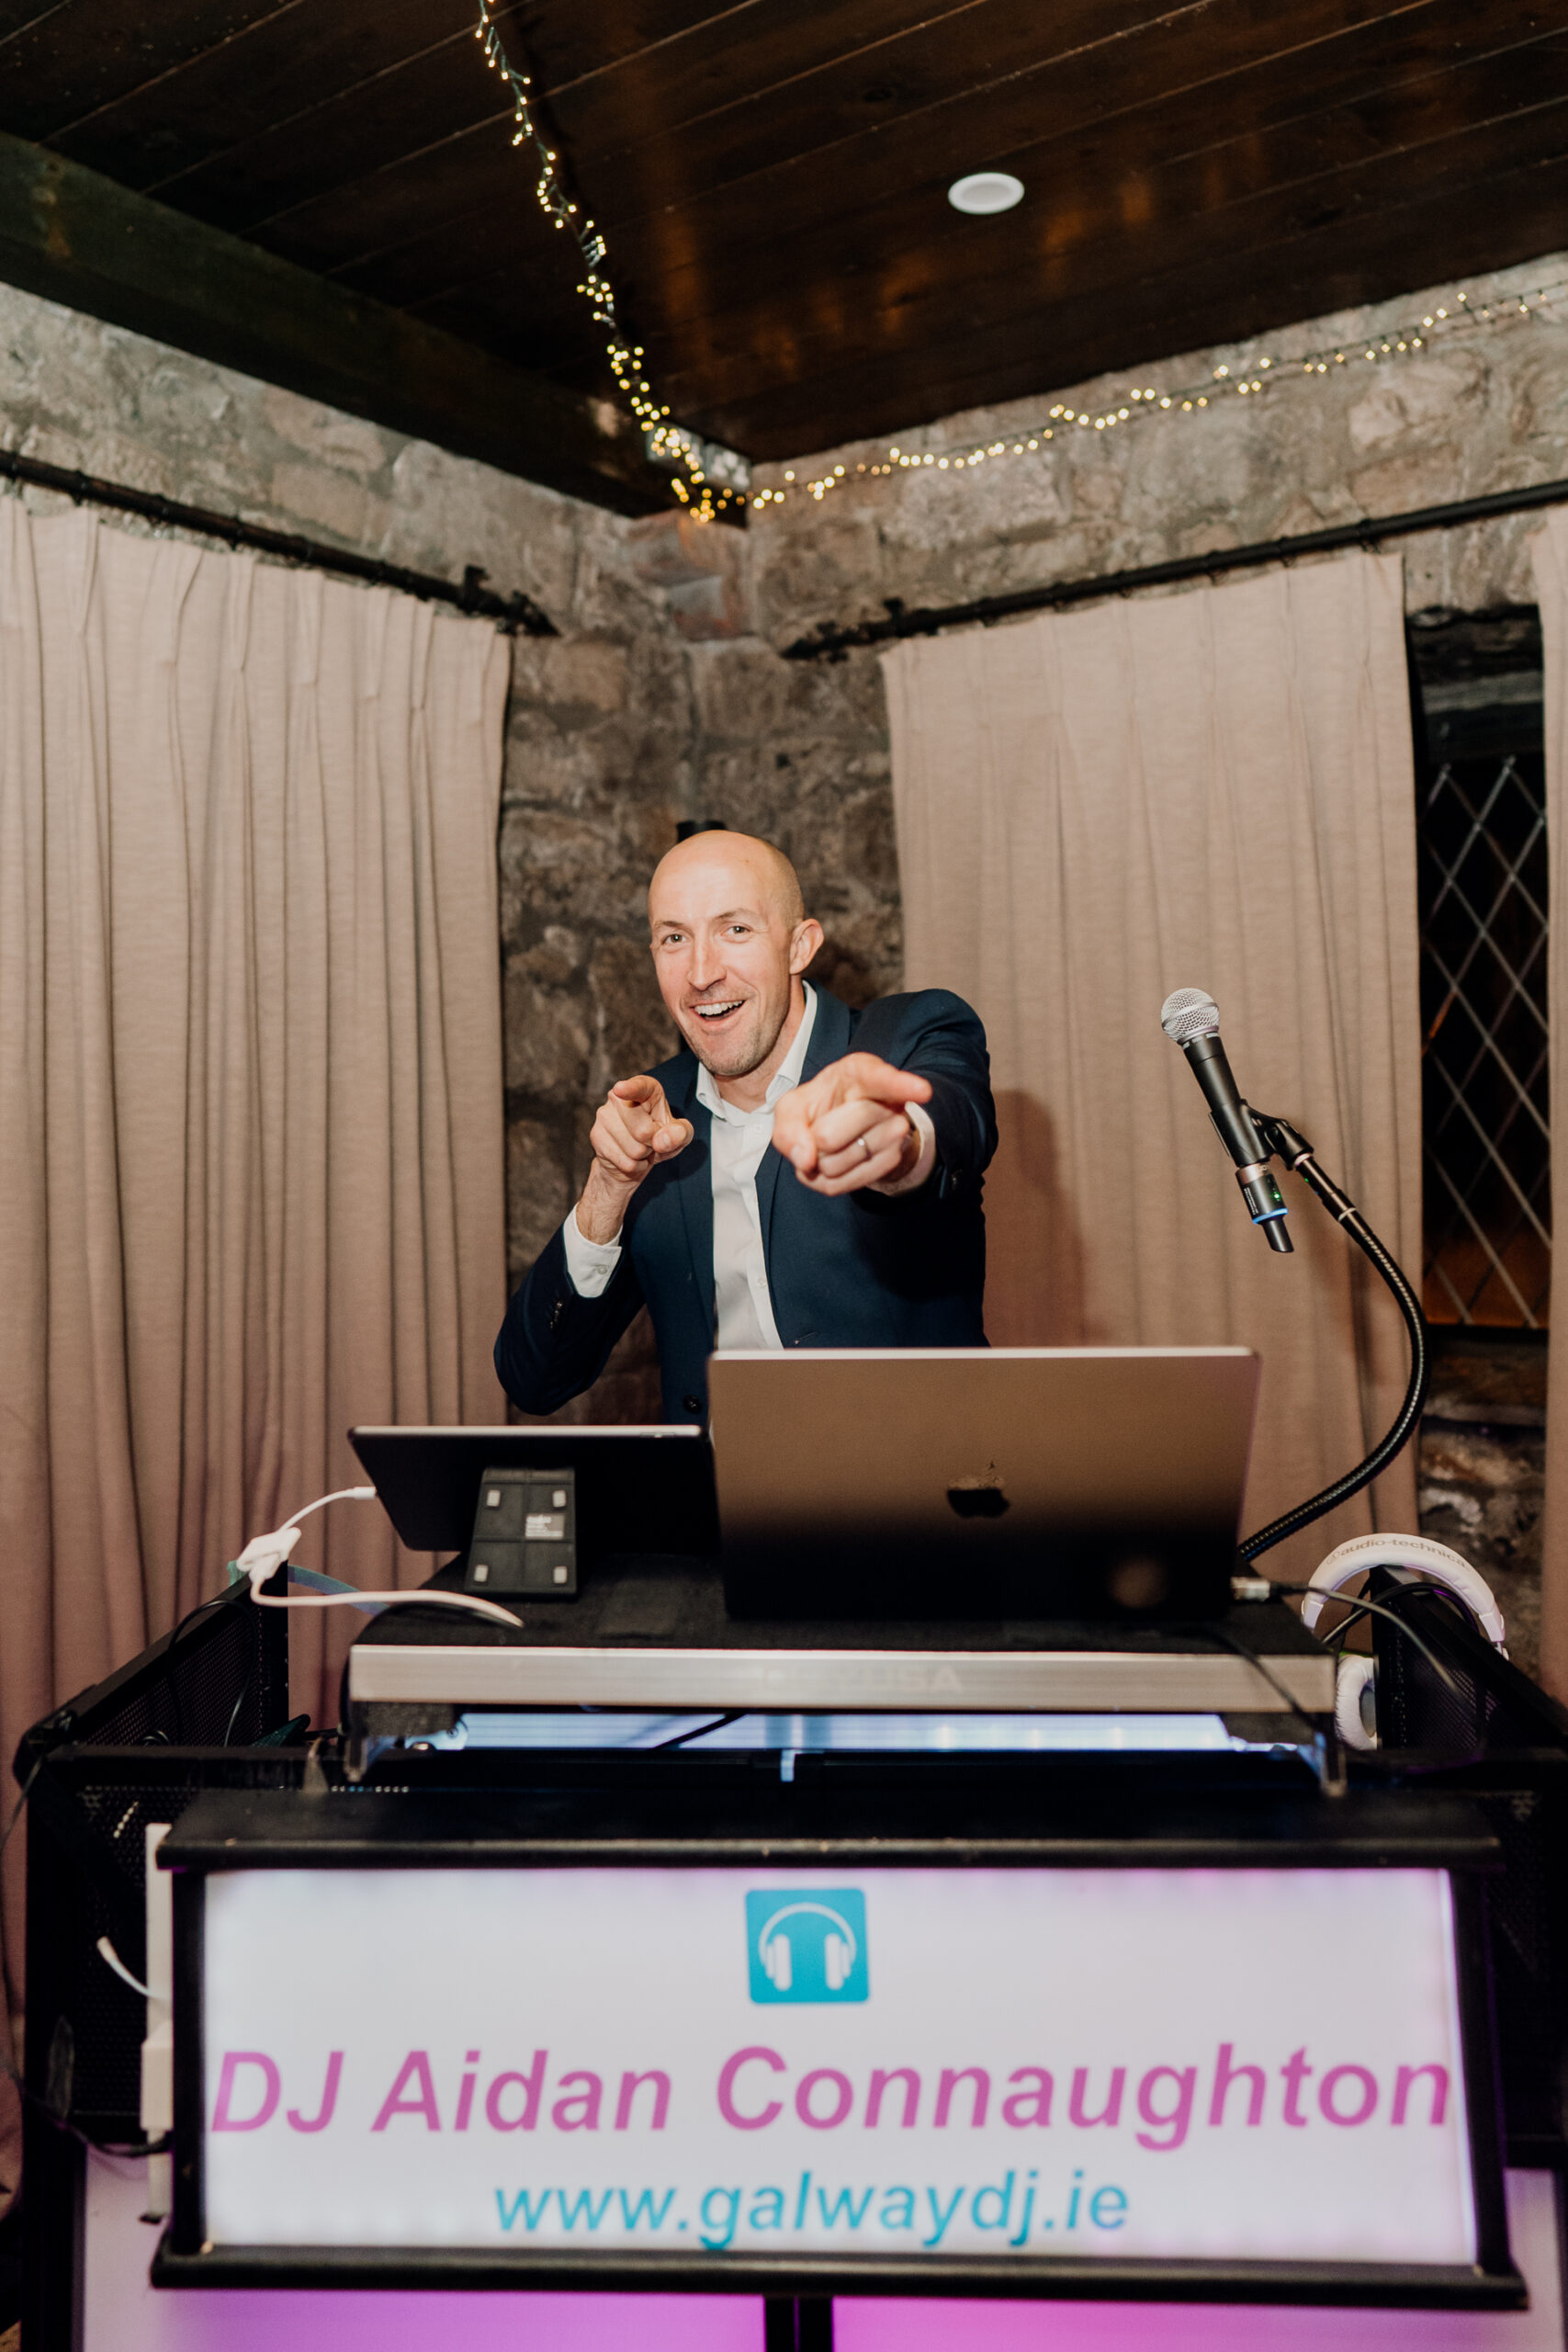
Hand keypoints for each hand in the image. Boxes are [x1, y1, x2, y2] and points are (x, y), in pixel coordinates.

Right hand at [577, 1075, 693, 1241]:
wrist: (633, 1166)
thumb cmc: (660, 1144)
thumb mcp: (678, 1139)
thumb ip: (679, 1135)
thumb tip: (663, 1136)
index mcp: (647, 1094)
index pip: (642, 1086)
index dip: (633, 1088)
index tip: (621, 1090)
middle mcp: (621, 1100)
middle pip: (640, 1124)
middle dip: (650, 1143)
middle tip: (651, 1146)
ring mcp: (604, 1117)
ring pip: (629, 1144)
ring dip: (639, 1156)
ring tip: (640, 1153)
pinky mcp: (595, 1136)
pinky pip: (618, 1157)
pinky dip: (629, 1165)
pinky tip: (629, 1161)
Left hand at [771, 1051, 931, 1196]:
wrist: (843, 1128)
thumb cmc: (819, 1107)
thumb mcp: (793, 1106)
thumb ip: (787, 1126)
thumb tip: (806, 1160)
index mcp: (861, 1073)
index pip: (881, 1079)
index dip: (901, 1085)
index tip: (922, 1091)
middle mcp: (886, 1100)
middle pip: (829, 1136)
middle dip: (806, 1143)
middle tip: (819, 1128)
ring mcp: (895, 1131)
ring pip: (836, 1163)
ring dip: (819, 1162)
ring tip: (831, 1144)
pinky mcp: (893, 1159)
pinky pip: (846, 1182)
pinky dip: (829, 1179)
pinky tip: (837, 1161)